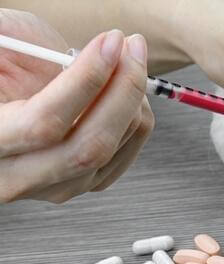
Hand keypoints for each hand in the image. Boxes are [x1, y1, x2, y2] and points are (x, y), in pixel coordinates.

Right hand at [0, 10, 153, 203]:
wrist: (1, 95)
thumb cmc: (0, 65)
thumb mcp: (4, 44)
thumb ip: (30, 49)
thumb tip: (97, 51)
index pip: (44, 121)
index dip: (86, 79)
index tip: (110, 42)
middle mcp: (16, 176)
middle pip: (88, 148)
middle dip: (123, 92)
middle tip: (132, 48)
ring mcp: (52, 188)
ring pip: (108, 153)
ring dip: (134, 102)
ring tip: (131, 61)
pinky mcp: (80, 184)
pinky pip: (122, 158)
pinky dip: (138, 122)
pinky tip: (132, 93)